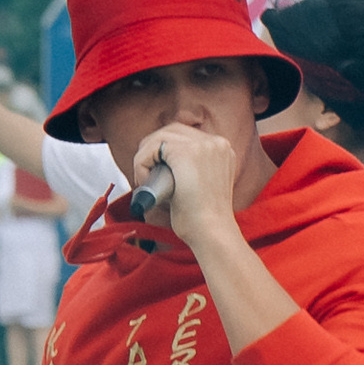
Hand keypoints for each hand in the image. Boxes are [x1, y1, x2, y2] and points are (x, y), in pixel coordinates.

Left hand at [136, 122, 239, 238]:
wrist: (212, 233)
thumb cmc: (204, 220)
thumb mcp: (202, 187)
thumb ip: (191, 172)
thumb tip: (162, 168)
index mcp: (222, 150)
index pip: (185, 136)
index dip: (164, 150)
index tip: (156, 171)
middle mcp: (216, 143)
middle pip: (172, 131)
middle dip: (152, 149)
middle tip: (144, 173)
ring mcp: (203, 145)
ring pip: (160, 137)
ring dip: (145, 157)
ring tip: (144, 181)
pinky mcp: (186, 152)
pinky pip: (152, 147)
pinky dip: (141, 163)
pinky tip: (144, 181)